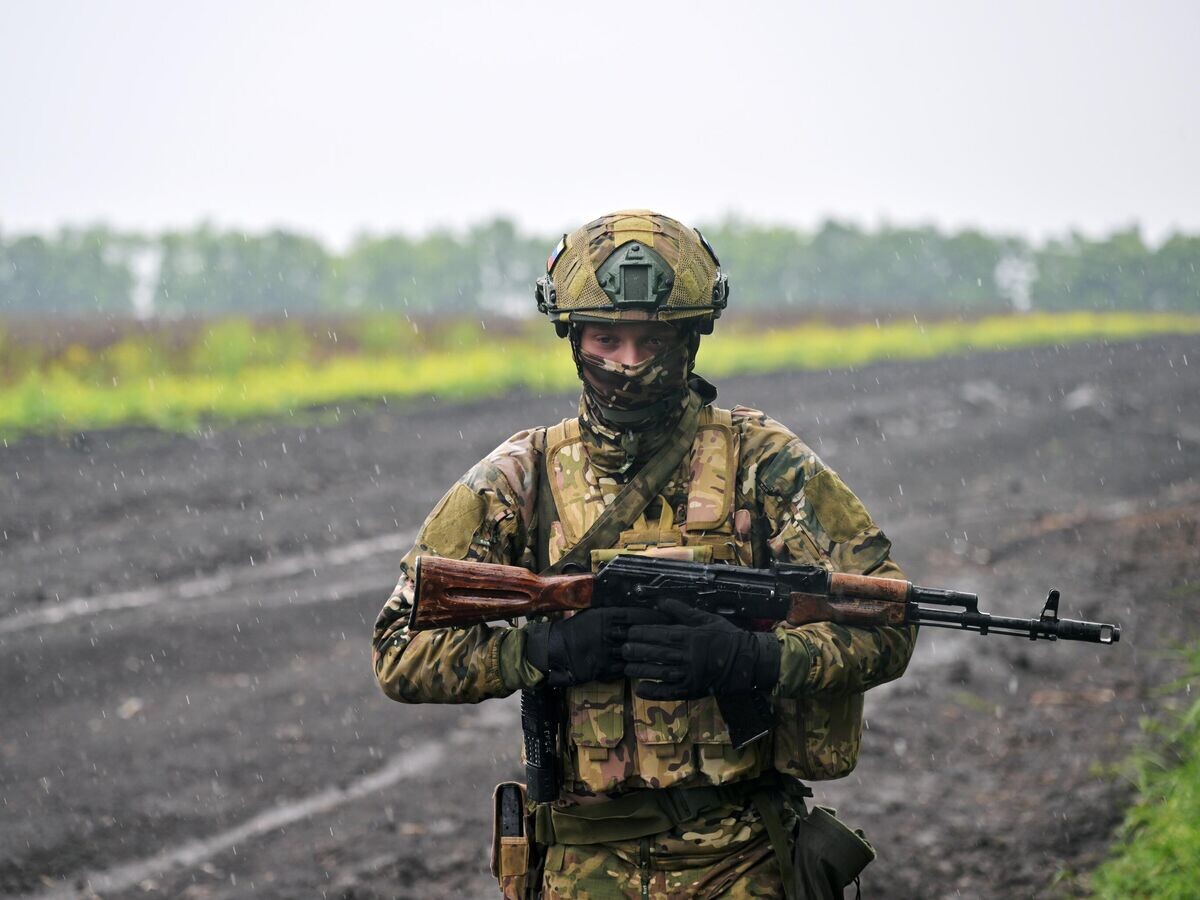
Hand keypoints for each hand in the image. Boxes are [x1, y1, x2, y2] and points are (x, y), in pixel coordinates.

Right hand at [525, 607, 669, 686]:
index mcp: (606, 616)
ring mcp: (607, 651)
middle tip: (678, 632)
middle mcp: (609, 632)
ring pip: (636, 651)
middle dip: (659, 632)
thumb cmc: (575, 629)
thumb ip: (611, 611)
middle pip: (640, 632)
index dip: (654, 615)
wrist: (556, 651)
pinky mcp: (605, 668)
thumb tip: (631, 605)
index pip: (636, 614)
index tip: (670, 614)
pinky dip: (641, 667)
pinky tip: (654, 668)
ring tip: (672, 651)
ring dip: (653, 651)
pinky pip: (627, 668)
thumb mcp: (592, 614)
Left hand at [621, 598, 780, 699]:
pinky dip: (655, 692)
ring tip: (627, 667)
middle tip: (623, 649)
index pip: (662, 634)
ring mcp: (691, 674)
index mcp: (692, 636)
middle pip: (658, 653)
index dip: (644, 634)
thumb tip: (660, 601)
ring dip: (642, 670)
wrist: (747, 662)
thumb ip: (682, 611)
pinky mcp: (693, 690)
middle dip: (638, 651)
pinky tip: (641, 689)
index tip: (630, 632)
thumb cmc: (725, 636)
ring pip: (661, 672)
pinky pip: (671, 692)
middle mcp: (690, 656)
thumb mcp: (706, 619)